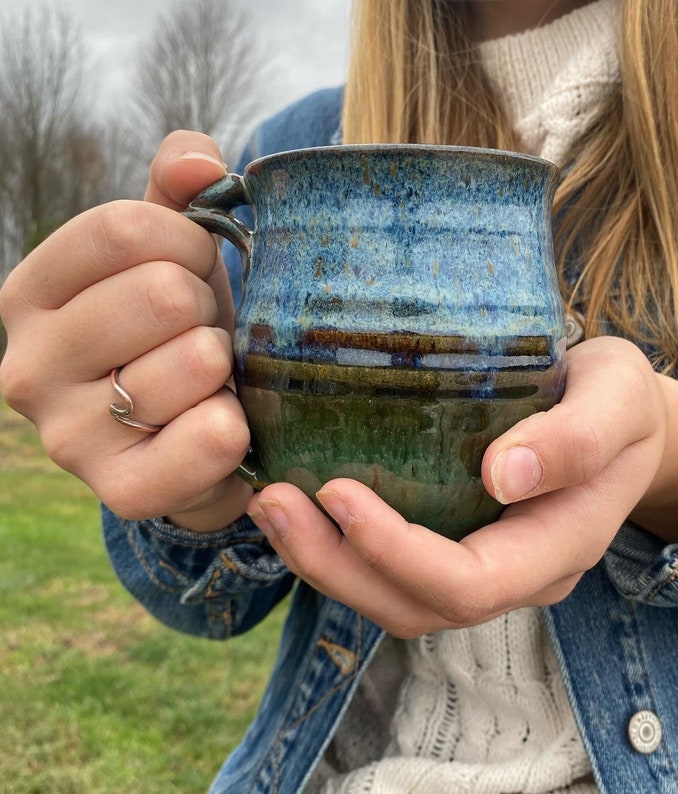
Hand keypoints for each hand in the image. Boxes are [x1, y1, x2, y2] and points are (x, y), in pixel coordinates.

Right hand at [0, 131, 252, 529]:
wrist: (188, 438)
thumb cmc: (178, 336)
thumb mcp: (169, 257)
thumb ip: (175, 196)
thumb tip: (199, 158)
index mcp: (31, 294)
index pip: (125, 229)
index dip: (188, 244)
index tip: (197, 271)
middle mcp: (27, 365)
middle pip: (161, 293)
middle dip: (209, 309)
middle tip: (205, 335)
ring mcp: (68, 436)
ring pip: (195, 362)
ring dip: (225, 368)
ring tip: (209, 384)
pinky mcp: (121, 491)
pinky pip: (212, 438)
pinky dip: (238, 426)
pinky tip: (223, 427)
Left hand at [246, 337, 674, 636]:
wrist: (623, 420)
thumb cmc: (621, 401)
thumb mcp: (617, 397)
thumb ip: (576, 438)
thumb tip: (505, 474)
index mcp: (558, 547)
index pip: (468, 583)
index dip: (396, 552)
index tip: (338, 491)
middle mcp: (516, 574)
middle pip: (415, 607)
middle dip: (336, 565)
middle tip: (274, 501)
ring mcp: (485, 565)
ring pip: (394, 600)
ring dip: (324, 563)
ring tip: (270, 504)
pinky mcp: (458, 543)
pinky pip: (392, 570)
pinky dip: (339, 547)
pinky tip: (303, 505)